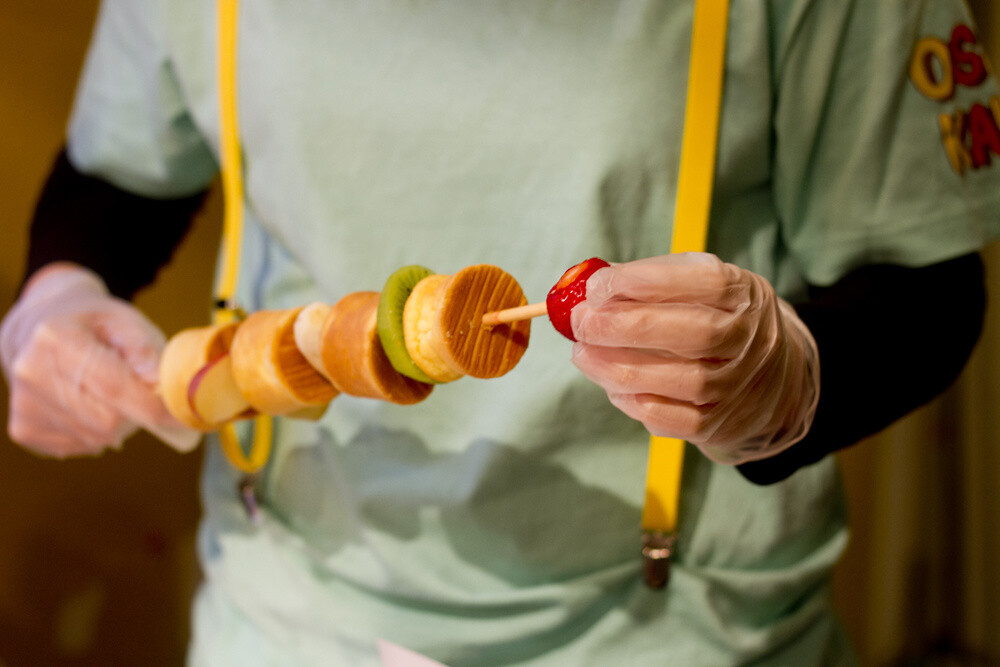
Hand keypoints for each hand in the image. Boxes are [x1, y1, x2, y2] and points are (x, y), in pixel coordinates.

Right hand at [0, 263, 198, 456]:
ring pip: (95, 438)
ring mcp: (25, 405)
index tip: (187, 417)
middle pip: (106, 420)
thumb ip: (144, 349)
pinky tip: (93, 407)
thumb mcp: (124, 321)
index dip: (155, 408)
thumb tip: (159, 384)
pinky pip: (79, 446)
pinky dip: (98, 434)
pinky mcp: (24, 428)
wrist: (40, 328)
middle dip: (138, 415)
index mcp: (58, 339)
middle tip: (147, 398)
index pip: (114, 387)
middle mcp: (33, 373)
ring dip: (119, 426)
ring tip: (115, 397)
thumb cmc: (93, 325)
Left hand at [570, 253, 819, 464]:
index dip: (644, 282)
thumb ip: (652, 282)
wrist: (772, 377)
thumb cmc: (718, 320)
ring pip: (679, 381)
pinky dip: (633, 402)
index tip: (597, 285)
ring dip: (618, 367)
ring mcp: (735, 385)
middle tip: (581, 322)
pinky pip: (671, 418)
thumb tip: (591, 288)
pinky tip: (611, 386)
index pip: (703, 282)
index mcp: (742, 294)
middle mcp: (746, 340)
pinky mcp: (717, 424)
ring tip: (583, 353)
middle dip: (625, 327)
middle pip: (692, 334)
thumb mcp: (702, 287)